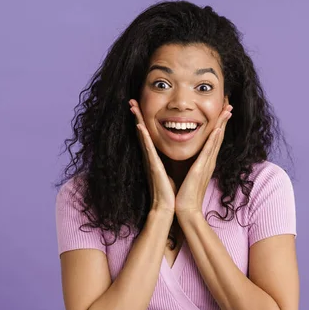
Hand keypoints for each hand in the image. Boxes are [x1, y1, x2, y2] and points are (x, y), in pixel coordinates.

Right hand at [130, 99, 176, 214]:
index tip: (141, 107)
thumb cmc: (173, 192)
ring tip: (132, 106)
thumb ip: (172, 162)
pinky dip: (144, 138)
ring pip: (143, 136)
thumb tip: (177, 154)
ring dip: (138, 120)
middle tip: (131, 100)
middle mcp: (152, 157)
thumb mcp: (174, 172)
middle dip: (138, 116)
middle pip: (143, 132)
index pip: (150, 135)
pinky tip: (140, 126)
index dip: (145, 121)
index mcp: (157, 157)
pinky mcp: (154, 167)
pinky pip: (148, 149)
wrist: (171, 209)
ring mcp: (151, 161)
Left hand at [175, 104, 232, 217]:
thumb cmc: (184, 194)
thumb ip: (190, 165)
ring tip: (227, 110)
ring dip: (221, 124)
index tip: (221, 111)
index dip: (218, 124)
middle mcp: (208, 161)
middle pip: (218, 136)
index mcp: (205, 162)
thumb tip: (188, 159)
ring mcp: (206, 165)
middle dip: (223, 120)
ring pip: (216, 140)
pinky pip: (208, 151)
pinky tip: (217, 129)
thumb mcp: (188, 174)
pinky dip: (213, 139)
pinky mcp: (200, 169)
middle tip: (229, 104)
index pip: (213, 139)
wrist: (185, 210)